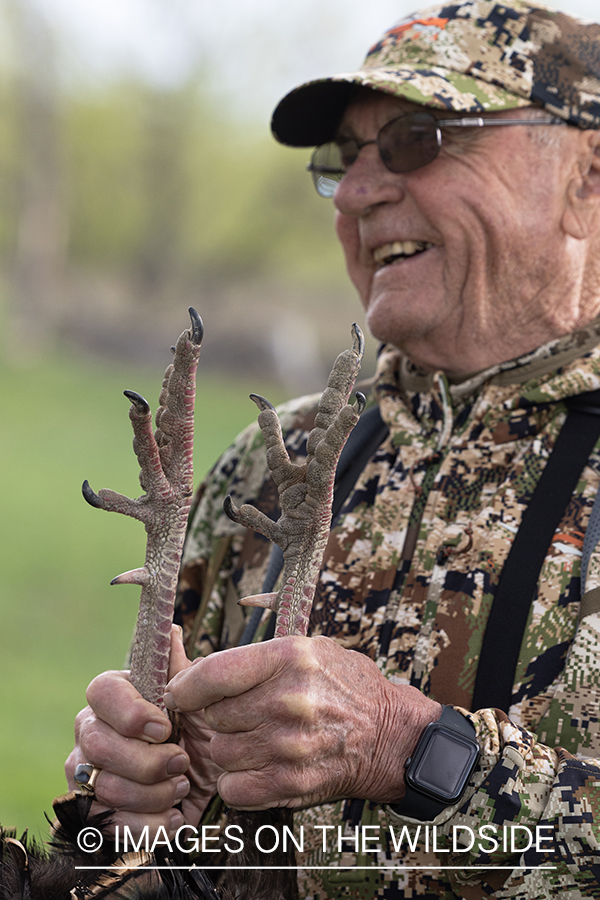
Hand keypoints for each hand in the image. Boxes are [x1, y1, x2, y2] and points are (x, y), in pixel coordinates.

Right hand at [65, 626, 222, 836]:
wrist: (205, 783)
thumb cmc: (199, 730)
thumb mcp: (199, 699)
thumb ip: (182, 671)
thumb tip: (170, 631)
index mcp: (114, 696)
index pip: (101, 691)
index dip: (130, 711)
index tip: (165, 727)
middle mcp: (92, 732)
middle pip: (98, 744)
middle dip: (147, 760)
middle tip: (183, 763)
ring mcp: (88, 774)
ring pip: (104, 786)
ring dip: (153, 792)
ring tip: (182, 786)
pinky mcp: (96, 814)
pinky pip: (109, 824)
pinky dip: (147, 825)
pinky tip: (173, 817)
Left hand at [164, 635, 440, 810]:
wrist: (389, 734)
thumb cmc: (344, 686)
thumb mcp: (308, 650)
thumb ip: (256, 660)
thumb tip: (195, 675)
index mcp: (289, 658)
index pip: (212, 673)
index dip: (187, 685)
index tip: (182, 691)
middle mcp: (288, 700)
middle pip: (212, 716)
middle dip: (218, 717)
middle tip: (239, 716)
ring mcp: (289, 744)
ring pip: (220, 752)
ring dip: (229, 749)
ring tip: (254, 739)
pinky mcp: (292, 782)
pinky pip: (233, 788)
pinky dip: (238, 782)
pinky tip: (257, 767)